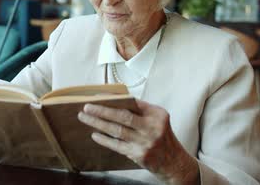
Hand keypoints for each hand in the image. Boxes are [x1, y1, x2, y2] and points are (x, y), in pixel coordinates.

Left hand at [78, 99, 198, 184]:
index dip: (114, 99)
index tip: (98, 96)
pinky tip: (95, 135)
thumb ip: (141, 110)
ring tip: (85, 118)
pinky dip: (104, 139)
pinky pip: (117, 145)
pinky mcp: (139, 155)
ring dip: (98, 123)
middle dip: (102, 111)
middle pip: (123, 116)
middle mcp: (152, 127)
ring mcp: (145, 142)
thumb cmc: (162, 137)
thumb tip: (113, 101)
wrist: (174, 162)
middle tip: (87, 107)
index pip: (132, 102)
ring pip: (117, 130)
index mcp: (157, 114)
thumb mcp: (158, 120)